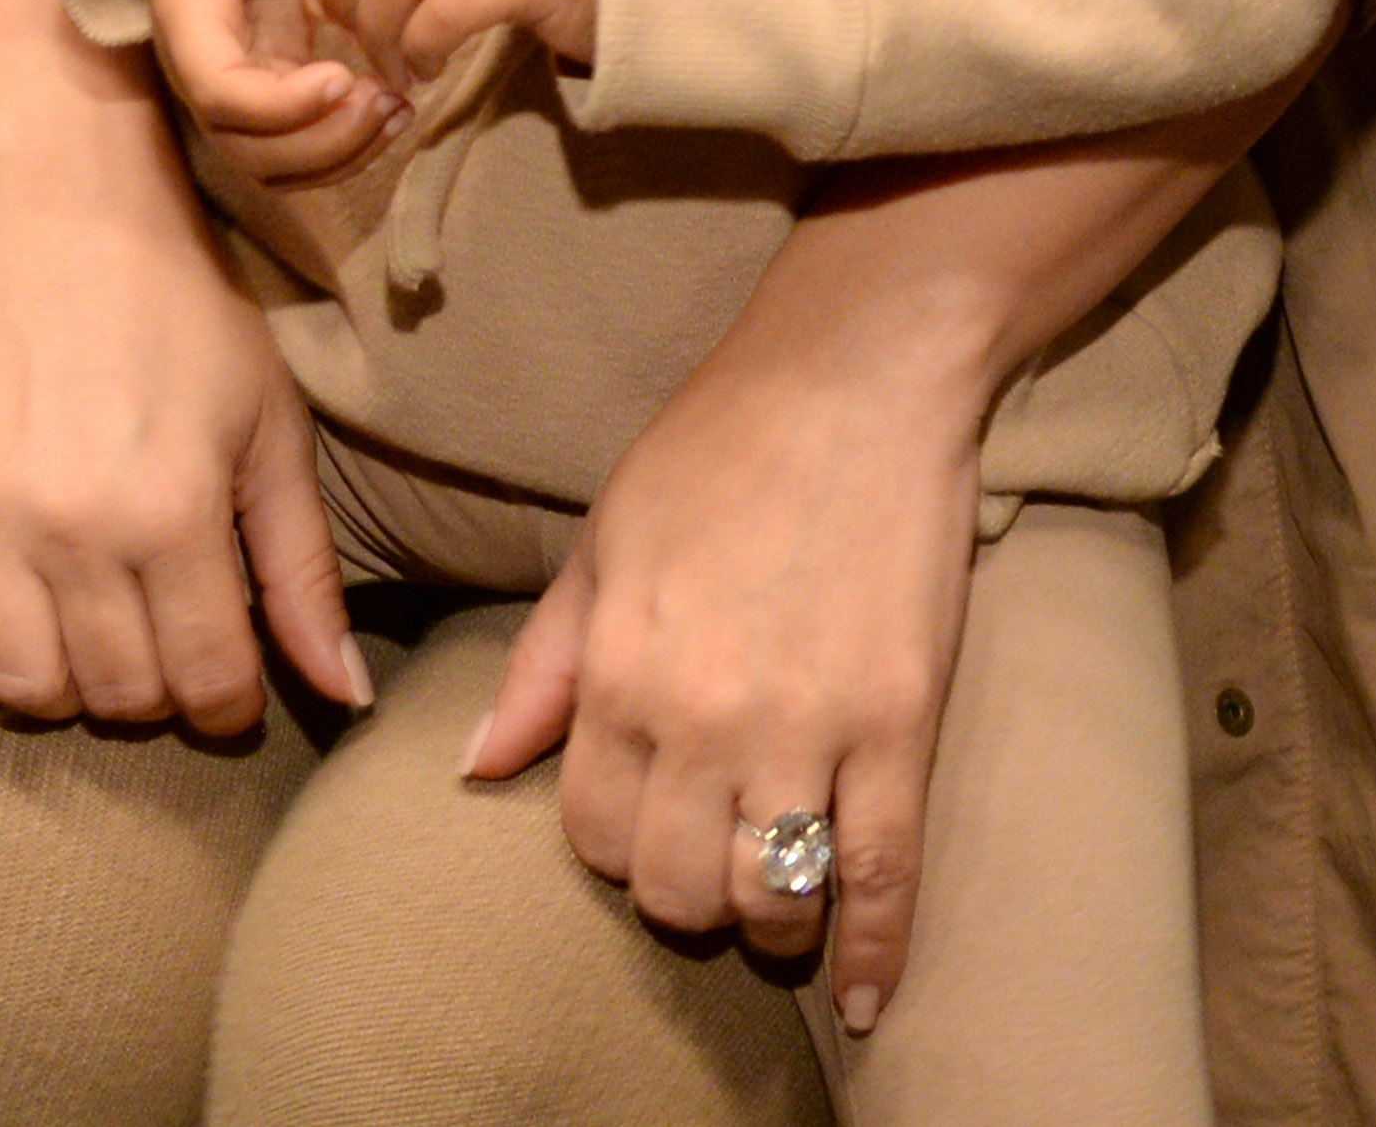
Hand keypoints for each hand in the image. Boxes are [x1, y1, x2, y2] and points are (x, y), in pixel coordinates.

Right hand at [0, 179, 365, 757]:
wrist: (72, 214)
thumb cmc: (189, 314)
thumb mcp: (273, 428)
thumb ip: (304, 569)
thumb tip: (344, 697)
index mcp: (174, 511)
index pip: (207, 682)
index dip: (233, 704)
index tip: (236, 681)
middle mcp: (75, 529)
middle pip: (120, 693)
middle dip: (161, 692)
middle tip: (174, 645)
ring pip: (25, 684)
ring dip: (72, 697)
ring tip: (100, 654)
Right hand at [124, 0, 399, 185]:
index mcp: (186, 19)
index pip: (221, 93)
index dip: (284, 103)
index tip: (344, 74)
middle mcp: (198, 74)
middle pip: (248, 150)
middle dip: (323, 139)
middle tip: (385, 98)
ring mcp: (231, 96)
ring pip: (275, 168)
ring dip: (341, 155)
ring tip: (397, 109)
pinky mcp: (265, 100)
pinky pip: (298, 153)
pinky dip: (345, 149)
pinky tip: (392, 110)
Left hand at [464, 300, 983, 1031]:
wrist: (852, 378)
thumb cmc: (716, 445)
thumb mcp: (603, 538)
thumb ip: (544, 662)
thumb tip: (476, 767)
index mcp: (619, 665)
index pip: (592, 829)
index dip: (612, 845)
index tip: (641, 826)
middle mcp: (701, 713)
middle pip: (675, 884)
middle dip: (683, 895)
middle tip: (706, 864)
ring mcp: (806, 726)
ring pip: (769, 897)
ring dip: (767, 923)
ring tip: (775, 902)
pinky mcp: (898, 725)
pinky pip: (883, 875)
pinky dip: (876, 953)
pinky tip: (865, 997)